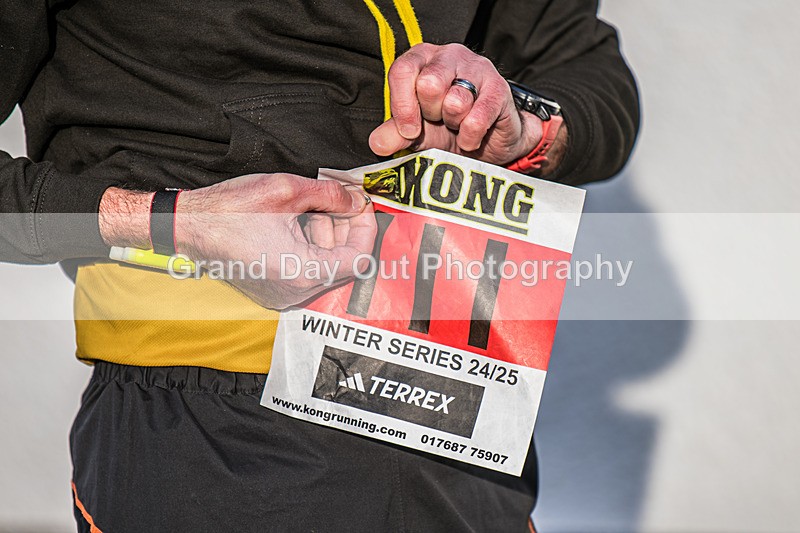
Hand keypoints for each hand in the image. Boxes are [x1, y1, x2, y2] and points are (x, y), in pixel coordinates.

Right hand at [169, 174, 376, 309]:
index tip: (361, 205)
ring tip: (311, 205)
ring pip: (324, 265)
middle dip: (345, 227)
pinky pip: (305, 270)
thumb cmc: (229, 210)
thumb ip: (330, 194)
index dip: (365, 228)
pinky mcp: (273, 290)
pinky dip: (309, 245)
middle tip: (339, 198)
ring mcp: (283, 295)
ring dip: (325, 234)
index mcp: (303, 272)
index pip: (359, 259)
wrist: (187, 226)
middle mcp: (296, 292)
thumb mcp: (287, 190)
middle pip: (343, 262)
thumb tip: (355, 199)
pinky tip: (296, 221)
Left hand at [369, 43, 541, 166]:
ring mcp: (477, 68)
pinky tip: (471, 137)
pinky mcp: (499, 89)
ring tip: (458, 125)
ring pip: (455, 101)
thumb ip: (396, 135)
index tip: (408, 131)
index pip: (403, 70)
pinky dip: (470, 137)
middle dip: (432, 114)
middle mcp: (449, 55)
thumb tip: (377, 143)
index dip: (403, 105)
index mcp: (423, 59)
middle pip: (429, 84)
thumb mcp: (418, 132)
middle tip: (440, 120)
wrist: (490, 141)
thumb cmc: (450, 128)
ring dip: (454, 124)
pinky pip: (477, 118)